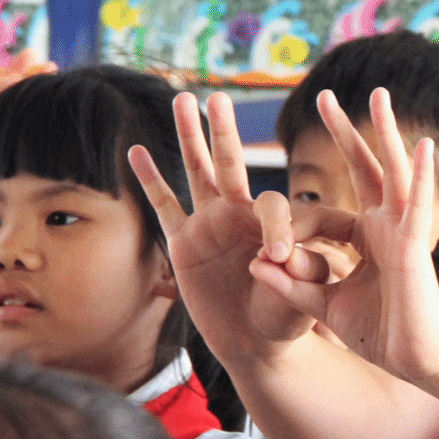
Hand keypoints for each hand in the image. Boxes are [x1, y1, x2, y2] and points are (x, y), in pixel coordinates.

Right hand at [129, 90, 313, 353]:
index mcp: (275, 224)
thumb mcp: (303, 298)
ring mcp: (209, 224)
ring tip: (183, 100)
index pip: (273, 208)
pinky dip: (150, 180)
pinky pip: (164, 206)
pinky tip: (135, 151)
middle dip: (225, 131)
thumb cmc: (286, 318)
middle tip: (219, 97)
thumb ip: (301, 274)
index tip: (278, 257)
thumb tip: (281, 257)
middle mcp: (240, 214)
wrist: (255, 340)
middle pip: (232, 163)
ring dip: (190, 138)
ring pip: (198, 172)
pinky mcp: (183, 242)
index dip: (277, 228)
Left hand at [249, 88, 438, 385]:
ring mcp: (403, 232)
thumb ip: (291, 283)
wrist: (414, 362)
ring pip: (395, 172)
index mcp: (371, 234)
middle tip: (326, 95)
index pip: (350, 185)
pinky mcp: (413, 248)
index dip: (331, 157)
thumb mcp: (322, 304)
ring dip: (388, 132)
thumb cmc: (381, 334)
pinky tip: (421, 144)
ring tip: (379, 95)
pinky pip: (416, 206)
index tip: (307, 141)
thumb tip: (255, 263)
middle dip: (348, 129)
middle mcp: (389, 224)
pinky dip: (420, 174)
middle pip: (368, 165)